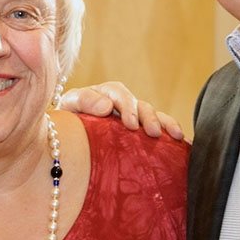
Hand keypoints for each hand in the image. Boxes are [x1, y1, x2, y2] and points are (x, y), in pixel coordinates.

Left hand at [57, 82, 184, 139]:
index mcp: (96, 95)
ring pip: (149, 112)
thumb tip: (107, 105)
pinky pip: (157, 126)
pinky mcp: (136, 130)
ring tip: (172, 135)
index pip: (115, 92)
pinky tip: (181, 140)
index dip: (124, 105)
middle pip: (136, 103)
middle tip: (150, 132)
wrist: (57, 147)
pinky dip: (169, 129)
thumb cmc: (61, 129)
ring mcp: (126, 116)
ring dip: (161, 122)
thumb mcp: (67, 112)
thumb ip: (82, 102)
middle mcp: (114, 103)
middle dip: (145, 115)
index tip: (130, 123)